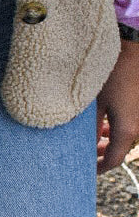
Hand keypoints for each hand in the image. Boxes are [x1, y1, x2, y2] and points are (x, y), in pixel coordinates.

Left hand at [96, 40, 138, 172]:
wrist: (131, 46)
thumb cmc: (110, 73)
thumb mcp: (93, 103)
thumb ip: (89, 128)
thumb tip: (83, 147)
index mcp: (127, 128)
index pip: (113, 160)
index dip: (98, 169)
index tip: (84, 170)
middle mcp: (136, 125)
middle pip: (119, 149)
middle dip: (101, 155)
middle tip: (84, 155)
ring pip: (122, 136)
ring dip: (106, 140)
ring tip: (90, 138)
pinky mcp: (137, 104)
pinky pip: (126, 123)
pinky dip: (113, 127)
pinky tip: (100, 123)